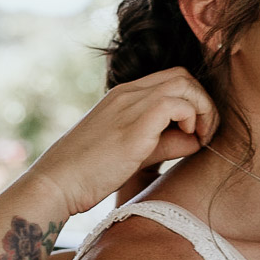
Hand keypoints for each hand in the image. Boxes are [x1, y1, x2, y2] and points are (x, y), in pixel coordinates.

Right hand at [21, 69, 216, 217]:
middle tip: (203, 134)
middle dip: (203, 101)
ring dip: (203, 110)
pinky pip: (178, 105)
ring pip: (185, 84)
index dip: (192, 100)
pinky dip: (193, 120)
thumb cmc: (88, 174)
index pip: (170, 80)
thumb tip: (194, 140)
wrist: (56, 183)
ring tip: (199, 139)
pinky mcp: (134, 125)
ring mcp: (129, 105)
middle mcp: (126, 94)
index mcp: (122, 97)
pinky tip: (188, 143)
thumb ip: (163, 142)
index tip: (194, 132)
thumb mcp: (131, 152)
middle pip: (182, 76)